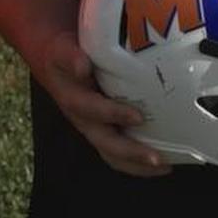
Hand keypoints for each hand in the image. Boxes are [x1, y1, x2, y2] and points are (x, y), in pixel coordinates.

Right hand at [37, 30, 169, 177]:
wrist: (53, 62)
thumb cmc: (63, 54)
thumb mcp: (62, 50)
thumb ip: (71, 56)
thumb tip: (82, 66)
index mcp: (72, 99)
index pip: (92, 110)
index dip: (114, 114)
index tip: (138, 117)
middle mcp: (83, 119)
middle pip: (105, 143)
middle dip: (131, 153)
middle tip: (157, 158)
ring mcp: (93, 128)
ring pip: (113, 155)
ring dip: (137, 165)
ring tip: (164, 167)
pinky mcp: (103, 130)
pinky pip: (119, 152)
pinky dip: (138, 161)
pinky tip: (160, 159)